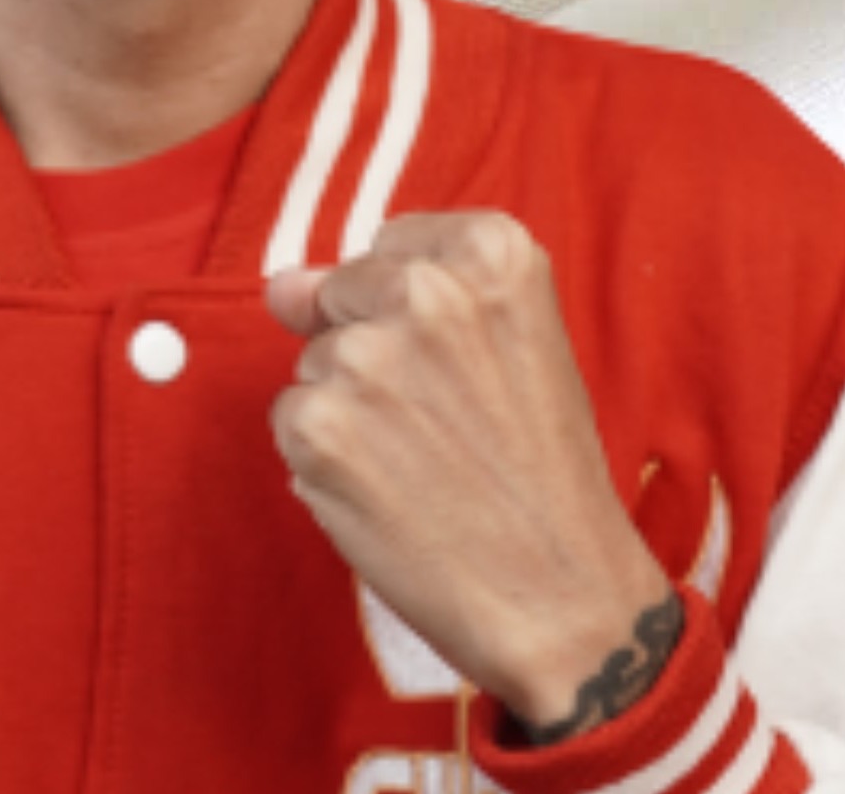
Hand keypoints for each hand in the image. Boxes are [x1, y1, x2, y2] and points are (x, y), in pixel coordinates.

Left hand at [267, 211, 673, 733]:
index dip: (412, 312)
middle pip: (343, 292)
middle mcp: (428, 290)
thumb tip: (281, 285)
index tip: (459, 362)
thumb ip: (400, 289)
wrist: (563, 599)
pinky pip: (291, 418)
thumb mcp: (511, 345)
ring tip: (424, 463)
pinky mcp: (319, 425)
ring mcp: (368, 357)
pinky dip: (323, 459)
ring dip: (349, 408)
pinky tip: (386, 492)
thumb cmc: (541, 471)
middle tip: (444, 423)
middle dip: (374, 350)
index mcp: (491, 251)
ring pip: (316, 359)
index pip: (392, 244)